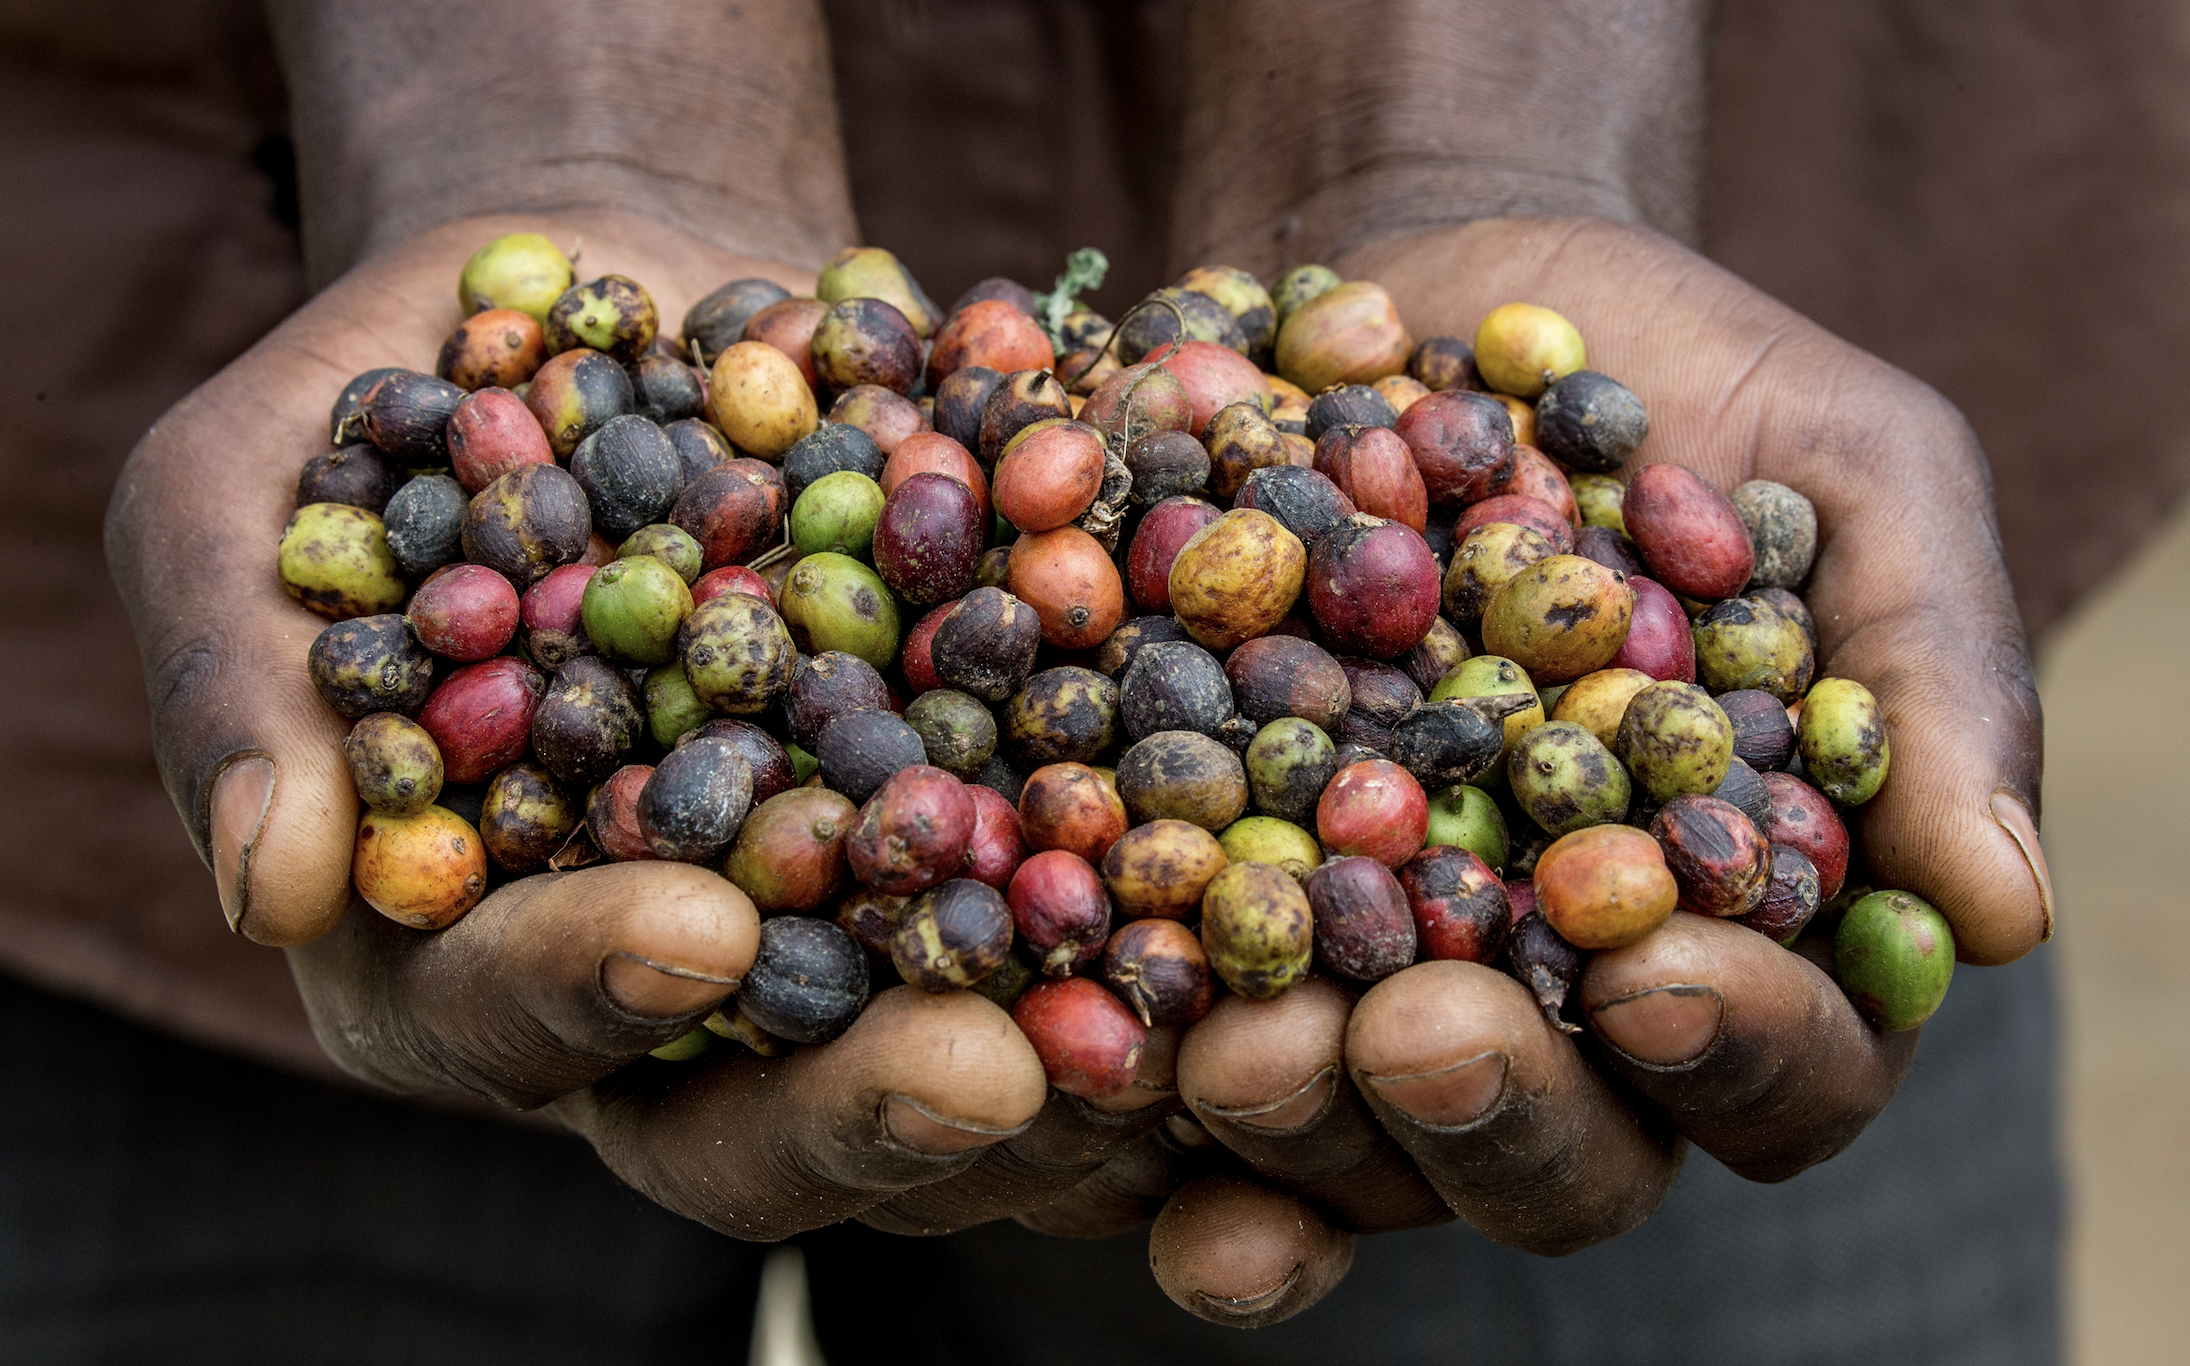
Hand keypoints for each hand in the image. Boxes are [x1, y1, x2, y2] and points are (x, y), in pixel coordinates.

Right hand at [105, 211, 1185, 1245]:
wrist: (616, 302)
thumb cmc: (389, 393)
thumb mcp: (250, 497)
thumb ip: (252, 685)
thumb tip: (274, 880)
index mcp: (457, 951)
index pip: (503, 1021)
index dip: (590, 993)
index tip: (697, 930)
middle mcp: (657, 990)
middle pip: (754, 1111)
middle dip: (868, 1102)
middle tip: (991, 1074)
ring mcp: (833, 930)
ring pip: (943, 1056)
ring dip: (1064, 1064)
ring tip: (1170, 1029)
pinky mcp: (978, 841)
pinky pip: (1077, 909)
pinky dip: (1167, 909)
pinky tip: (1263, 894)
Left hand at [1128, 215, 2047, 1323]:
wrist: (1438, 286)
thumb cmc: (1681, 383)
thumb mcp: (1855, 475)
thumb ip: (1930, 677)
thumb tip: (2008, 910)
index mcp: (1747, 932)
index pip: (1781, 1069)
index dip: (1734, 1049)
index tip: (1662, 973)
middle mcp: (1562, 998)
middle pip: (1559, 1156)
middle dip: (1490, 1115)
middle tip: (1418, 1033)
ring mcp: (1378, 971)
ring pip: (1354, 1140)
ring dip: (1297, 1121)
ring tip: (1232, 1041)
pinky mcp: (1209, 911)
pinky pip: (1172, 1036)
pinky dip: (1131, 1071)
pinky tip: (1089, 1057)